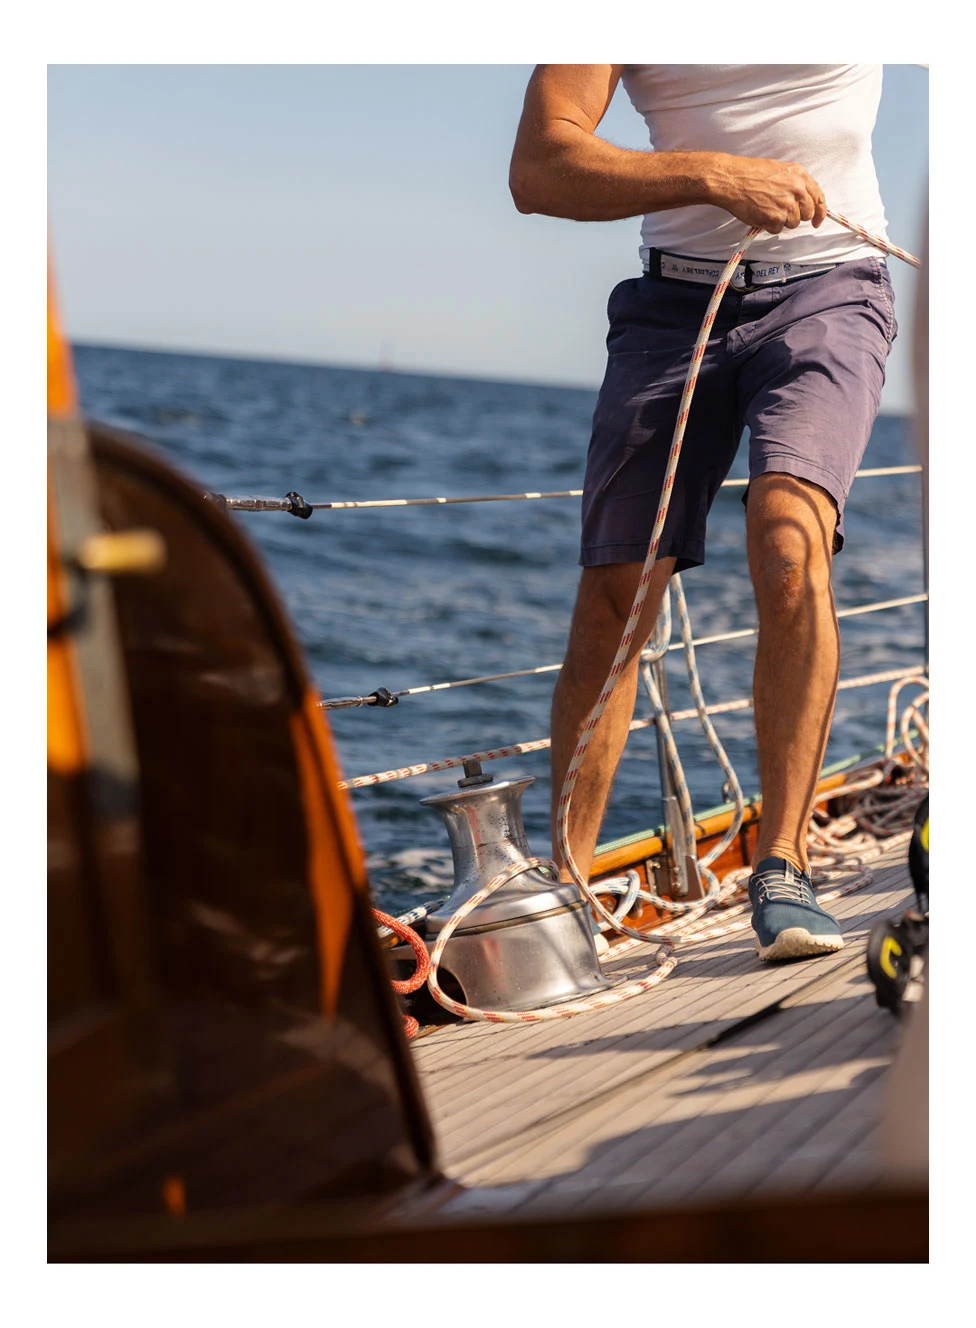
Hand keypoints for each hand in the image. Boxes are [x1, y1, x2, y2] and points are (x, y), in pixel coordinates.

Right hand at [705, 153, 827, 233]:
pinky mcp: (775, 219)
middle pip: (807, 214)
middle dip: (797, 216)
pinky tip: (760, 213)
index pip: (819, 198)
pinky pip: (777, 229)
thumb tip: (802, 198)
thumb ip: (795, 183)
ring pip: (792, 223)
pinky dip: (769, 225)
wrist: (733, 179)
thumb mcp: (780, 170)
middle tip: (783, 213)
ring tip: (767, 208)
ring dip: (781, 221)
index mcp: (800, 176)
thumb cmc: (751, 173)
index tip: (817, 221)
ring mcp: (787, 206)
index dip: (820, 212)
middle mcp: (797, 190)